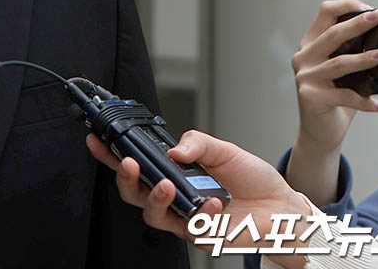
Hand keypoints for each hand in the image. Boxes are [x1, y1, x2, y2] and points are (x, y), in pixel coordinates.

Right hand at [87, 130, 311, 267]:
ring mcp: (184, 218)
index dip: (111, 154)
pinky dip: (199, 213)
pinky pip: (189, 228)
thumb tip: (174, 148)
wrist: (281, 206)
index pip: (135, 162)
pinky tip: (213, 202)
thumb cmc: (252, 179)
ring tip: (167, 186)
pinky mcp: (201, 236)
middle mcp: (173, 196)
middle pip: (133, 192)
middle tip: (130, 164)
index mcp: (172, 172)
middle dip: (125, 178)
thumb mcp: (224, 149)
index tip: (96, 140)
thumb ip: (197, 142)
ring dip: (155, 199)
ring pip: (152, 215)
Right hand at [286, 0, 377, 202]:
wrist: (319, 132)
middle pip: (331, 35)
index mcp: (310, 45)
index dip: (346, 6)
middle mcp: (303, 58)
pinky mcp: (311, 98)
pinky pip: (345, 96)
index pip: (324, 14)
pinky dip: (366, 101)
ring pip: (339, 63)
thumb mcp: (341, 72)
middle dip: (356, 24)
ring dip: (365, 59)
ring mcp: (305, 78)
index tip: (369, 9)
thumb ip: (353, 55)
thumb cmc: (334, 98)